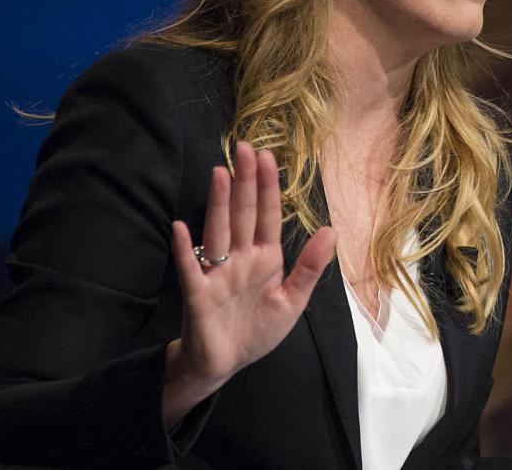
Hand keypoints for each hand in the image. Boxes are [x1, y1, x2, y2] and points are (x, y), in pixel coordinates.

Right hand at [162, 141, 335, 427]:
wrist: (224, 366)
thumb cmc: (256, 331)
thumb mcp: (292, 301)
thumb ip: (309, 267)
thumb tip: (331, 230)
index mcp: (265, 259)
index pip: (268, 215)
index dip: (268, 187)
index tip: (267, 156)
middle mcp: (240, 259)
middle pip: (243, 214)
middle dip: (245, 182)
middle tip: (243, 147)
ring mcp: (218, 275)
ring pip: (219, 232)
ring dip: (219, 204)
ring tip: (220, 174)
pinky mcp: (198, 295)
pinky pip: (191, 269)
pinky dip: (185, 249)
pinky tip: (181, 227)